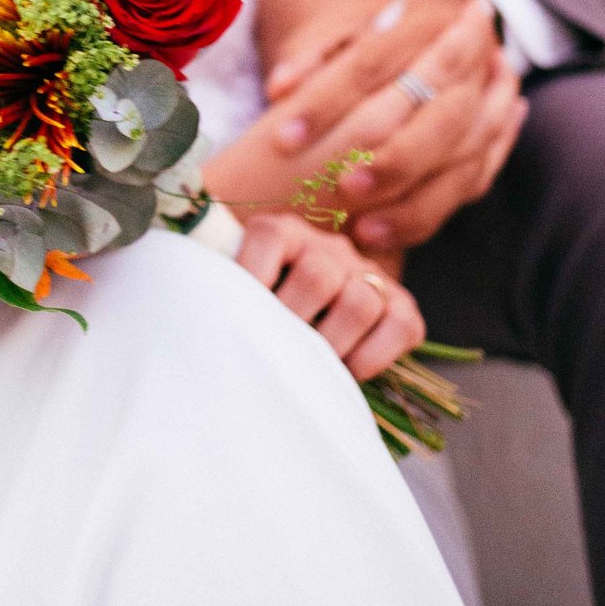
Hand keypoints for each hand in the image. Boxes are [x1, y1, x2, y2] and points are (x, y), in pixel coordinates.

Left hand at [237, 212, 424, 380]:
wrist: (311, 319)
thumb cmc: (262, 311)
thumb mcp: (238, 290)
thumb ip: (224, 290)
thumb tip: (202, 312)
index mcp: (284, 233)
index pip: (268, 237)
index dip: (250, 275)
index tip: (236, 315)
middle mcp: (329, 248)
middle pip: (318, 275)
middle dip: (292, 324)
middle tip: (275, 353)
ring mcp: (367, 274)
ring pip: (360, 302)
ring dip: (332, 345)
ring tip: (309, 368)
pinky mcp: (402, 306)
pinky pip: (401, 326)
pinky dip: (373, 356)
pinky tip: (346, 372)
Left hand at [264, 0, 524, 253]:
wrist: (420, 35)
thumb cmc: (361, 35)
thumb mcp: (330, 31)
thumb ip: (306, 56)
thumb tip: (279, 89)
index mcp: (426, 21)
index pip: (373, 64)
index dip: (326, 103)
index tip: (283, 141)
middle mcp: (472, 61)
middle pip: (440, 119)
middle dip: (392, 161)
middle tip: (342, 189)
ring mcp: (489, 107)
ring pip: (463, 161)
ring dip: (411, 203)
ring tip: (360, 230)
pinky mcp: (488, 147)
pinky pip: (465, 189)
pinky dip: (421, 218)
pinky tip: (378, 238)